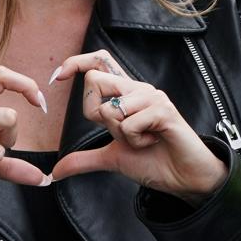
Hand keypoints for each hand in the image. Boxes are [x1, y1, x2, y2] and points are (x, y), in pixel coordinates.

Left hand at [47, 50, 228, 202]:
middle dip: (96, 115)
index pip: (99, 62)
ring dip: (121, 134)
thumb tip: (55, 172)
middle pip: (95, 80)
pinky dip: (136, 141)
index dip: (76, 63)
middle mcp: (138, 89)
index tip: (57, 78)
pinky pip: (129, 124)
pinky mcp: (163, 109)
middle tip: (121, 133)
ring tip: (143, 140)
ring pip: (110, 107)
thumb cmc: (154, 161)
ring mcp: (151, 97)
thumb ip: (84, 160)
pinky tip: (153, 141)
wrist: (184, 178)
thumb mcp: (112, 159)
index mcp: (126, 94)